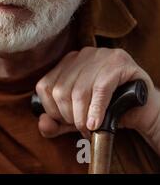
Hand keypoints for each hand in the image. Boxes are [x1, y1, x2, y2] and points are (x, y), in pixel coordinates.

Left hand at [35, 47, 159, 146]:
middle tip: (82, 128)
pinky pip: (100, 89)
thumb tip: (42, 124)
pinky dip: (96, 110)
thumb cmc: (107, 111)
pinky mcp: (119, 62)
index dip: (52, 110)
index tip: (66, 122)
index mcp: (66, 63)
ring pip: (79, 91)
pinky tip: (96, 123)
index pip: (45, 86)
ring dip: (82, 117)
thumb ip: (55, 124)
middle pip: (61, 90)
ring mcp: (101, 55)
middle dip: (69, 116)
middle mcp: (81, 55)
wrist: (142, 111)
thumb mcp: (76, 119)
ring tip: (90, 129)